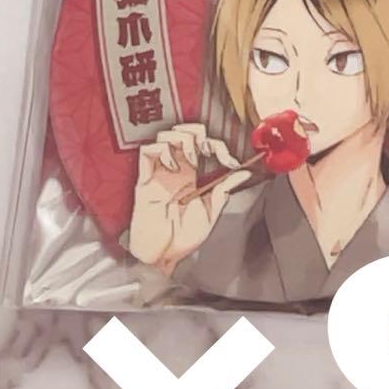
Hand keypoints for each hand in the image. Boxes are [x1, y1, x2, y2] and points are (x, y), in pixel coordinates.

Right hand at [128, 123, 250, 274]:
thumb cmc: (181, 238)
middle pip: (184, 133)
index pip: (204, 145)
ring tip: (189, 157)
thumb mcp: (210, 213)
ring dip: (181, 140)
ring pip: (166, 136)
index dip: (218, 145)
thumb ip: (224, 190)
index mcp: (191, 176)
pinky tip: (173, 165)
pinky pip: (148, 152)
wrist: (163, 256)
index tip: (229, 160)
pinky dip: (163, 151)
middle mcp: (175, 170)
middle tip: (206, 148)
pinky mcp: (144, 180)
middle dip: (197, 132)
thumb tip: (243, 174)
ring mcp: (159, 173)